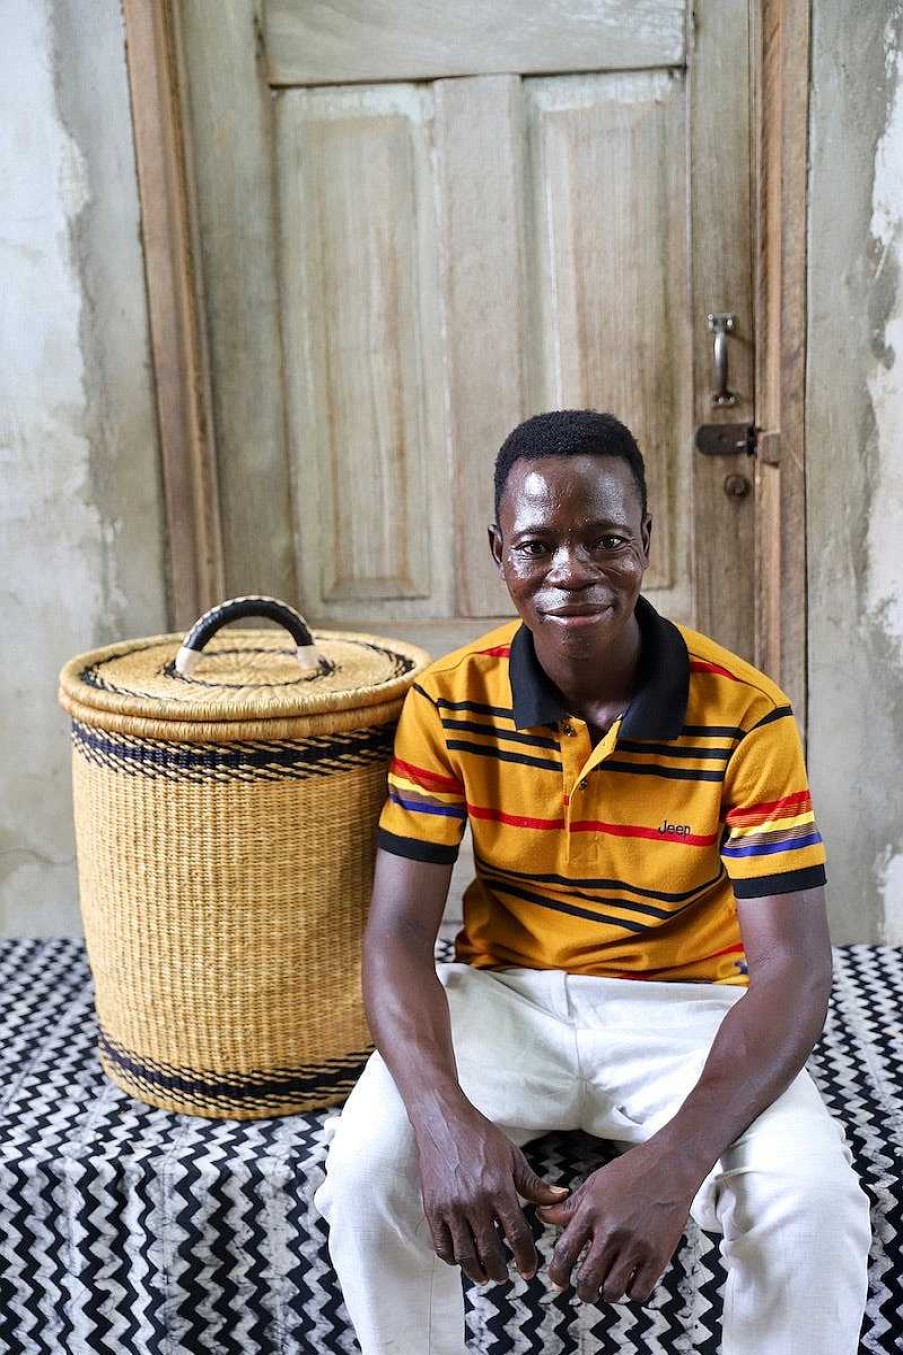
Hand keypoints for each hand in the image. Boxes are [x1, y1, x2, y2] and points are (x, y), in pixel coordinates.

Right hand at [415, 1102, 569, 1285]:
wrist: (443, 1121)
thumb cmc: (481, 1137)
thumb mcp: (512, 1157)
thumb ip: (534, 1184)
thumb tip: (560, 1198)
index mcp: (499, 1189)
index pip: (517, 1236)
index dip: (526, 1259)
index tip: (528, 1271)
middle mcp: (474, 1202)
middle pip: (490, 1252)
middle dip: (501, 1271)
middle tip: (506, 1277)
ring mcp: (451, 1207)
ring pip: (465, 1254)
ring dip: (477, 1272)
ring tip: (485, 1276)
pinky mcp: (432, 1207)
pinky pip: (441, 1245)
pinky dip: (452, 1258)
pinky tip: (461, 1259)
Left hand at [536, 1142, 695, 1303]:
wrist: (671, 1166)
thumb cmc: (630, 1172)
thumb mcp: (594, 1184)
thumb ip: (568, 1207)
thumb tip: (541, 1217)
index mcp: (591, 1211)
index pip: (564, 1253)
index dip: (557, 1275)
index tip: (558, 1283)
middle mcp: (612, 1230)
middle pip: (587, 1279)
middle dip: (582, 1291)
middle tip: (585, 1288)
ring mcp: (636, 1244)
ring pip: (612, 1291)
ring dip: (605, 1293)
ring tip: (607, 1284)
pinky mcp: (658, 1255)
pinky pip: (638, 1291)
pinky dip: (630, 1292)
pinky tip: (629, 1279)